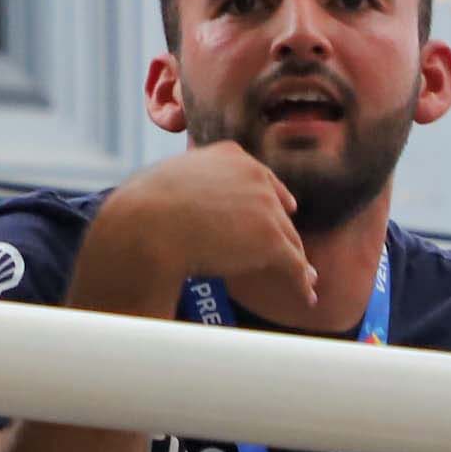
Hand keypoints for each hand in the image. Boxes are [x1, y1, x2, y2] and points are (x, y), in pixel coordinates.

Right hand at [97, 143, 317, 308]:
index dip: (274, 198)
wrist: (147, 226)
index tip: (286, 208)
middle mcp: (255, 175)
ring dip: (297, 261)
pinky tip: (307, 296)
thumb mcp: (168, 178)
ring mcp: (266, 208)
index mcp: (230, 155)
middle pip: (277, 210)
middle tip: (290, 250)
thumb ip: (186, 184)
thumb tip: (172, 202)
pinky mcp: (272, 241)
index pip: (262, 178)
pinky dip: (301, 283)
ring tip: (306, 279)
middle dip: (284, 231)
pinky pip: (294, 265)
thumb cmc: (143, 207)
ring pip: (289, 239)